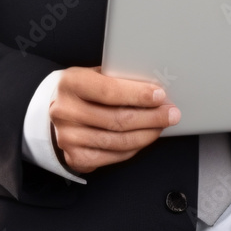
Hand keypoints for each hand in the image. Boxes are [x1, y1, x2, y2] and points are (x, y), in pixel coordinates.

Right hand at [49, 66, 179, 172]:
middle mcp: (65, 111)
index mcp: (71, 83)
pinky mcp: (76, 157)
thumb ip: (119, 78)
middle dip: (150, 117)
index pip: (108, 90)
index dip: (137, 95)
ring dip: (147, 134)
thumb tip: (154, 86)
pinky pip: (113, 156)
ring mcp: (68, 137)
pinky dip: (134, 147)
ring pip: (118, 141)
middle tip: (171, 113)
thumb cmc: (85, 88)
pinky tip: (145, 137)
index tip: (160, 95)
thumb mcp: (96, 73)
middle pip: (117, 119)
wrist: (59, 109)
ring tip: (162, 125)